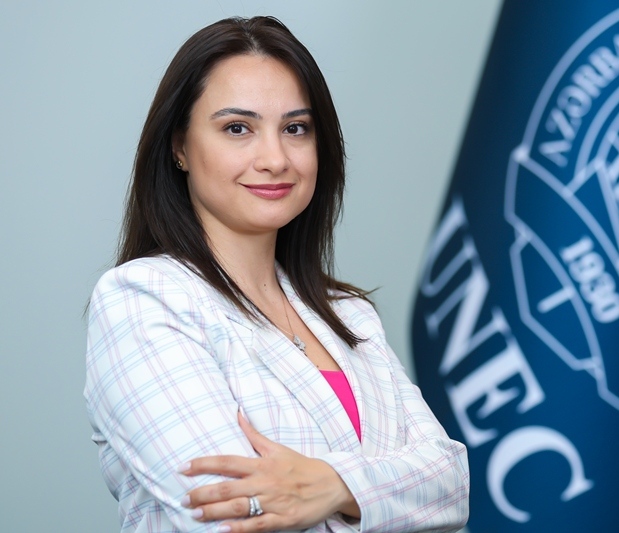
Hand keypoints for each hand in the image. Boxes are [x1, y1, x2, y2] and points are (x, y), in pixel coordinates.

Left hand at [179, 411, 359, 531]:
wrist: (331, 484)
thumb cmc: (302, 465)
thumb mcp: (277, 448)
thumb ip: (254, 434)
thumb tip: (237, 413)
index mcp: (262, 463)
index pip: (227, 461)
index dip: (204, 464)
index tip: (183, 467)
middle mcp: (264, 481)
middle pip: (228, 487)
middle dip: (203, 493)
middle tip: (183, 498)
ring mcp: (273, 501)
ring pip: (238, 507)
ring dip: (214, 511)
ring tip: (195, 514)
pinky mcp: (283, 519)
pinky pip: (257, 524)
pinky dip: (239, 528)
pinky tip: (222, 530)